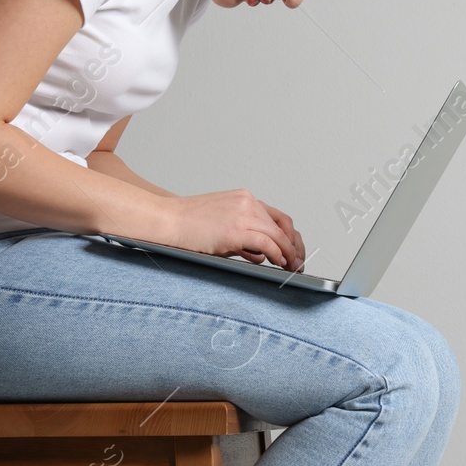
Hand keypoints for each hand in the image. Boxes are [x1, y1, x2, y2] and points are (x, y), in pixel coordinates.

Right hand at [159, 188, 304, 270]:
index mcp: (245, 198)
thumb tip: (261, 255)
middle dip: (293, 247)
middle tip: (297, 263)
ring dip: (287, 253)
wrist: (168, 220)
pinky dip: (276, 254)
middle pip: (283, 226)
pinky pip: (266, 243)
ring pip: (277, 235)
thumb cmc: (189, 225)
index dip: (290, 236)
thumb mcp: (222, 223)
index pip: (278, 218)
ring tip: (290, 267)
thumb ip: (243, 236)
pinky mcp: (235, 230)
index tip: (294, 250)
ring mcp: (242, 215)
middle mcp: (247, 203)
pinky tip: (277, 263)